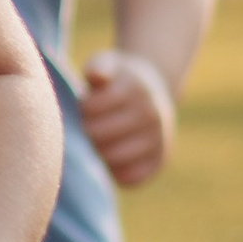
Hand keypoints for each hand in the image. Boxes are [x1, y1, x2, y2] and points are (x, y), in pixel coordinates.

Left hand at [80, 49, 176, 187]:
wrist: (154, 90)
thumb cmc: (119, 79)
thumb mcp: (110, 64)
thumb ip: (98, 67)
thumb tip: (96, 76)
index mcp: (135, 88)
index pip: (90, 109)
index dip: (82, 109)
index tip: (85, 106)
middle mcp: (152, 114)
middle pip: (99, 135)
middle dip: (87, 131)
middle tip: (89, 126)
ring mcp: (159, 139)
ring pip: (113, 158)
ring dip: (99, 152)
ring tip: (99, 141)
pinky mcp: (160, 160)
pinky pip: (131, 177)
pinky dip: (117, 172)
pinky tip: (114, 157)